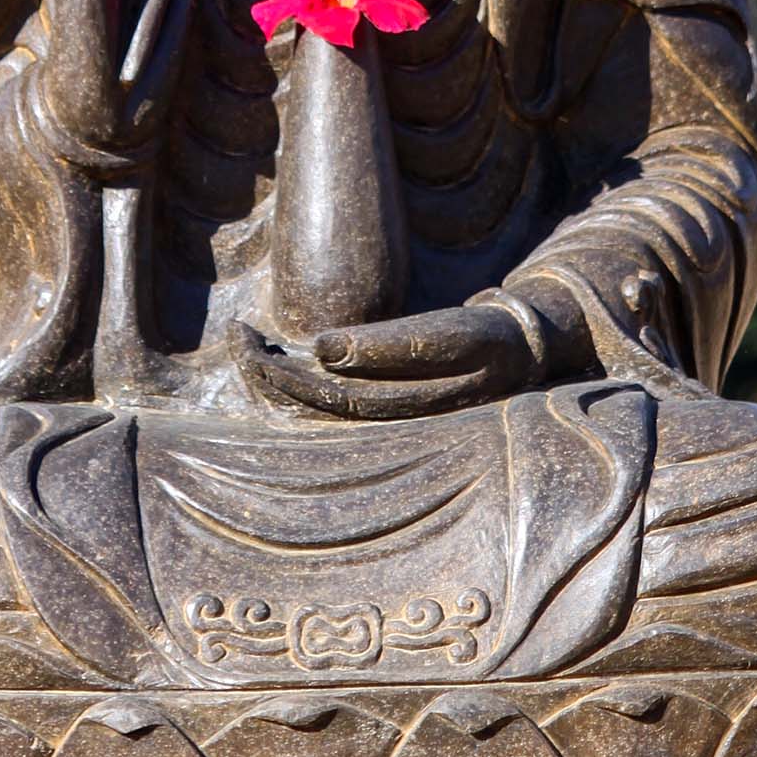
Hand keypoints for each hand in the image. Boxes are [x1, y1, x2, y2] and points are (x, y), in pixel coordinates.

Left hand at [231, 302, 541, 419]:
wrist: (517, 353)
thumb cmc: (485, 338)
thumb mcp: (451, 334)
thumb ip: (390, 346)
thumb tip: (321, 350)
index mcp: (407, 407)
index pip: (333, 398)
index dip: (289, 375)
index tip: (255, 340)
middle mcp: (392, 422)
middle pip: (317, 407)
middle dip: (273, 375)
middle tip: (239, 335)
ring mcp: (386, 417)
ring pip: (317, 408)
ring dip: (278, 380)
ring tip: (246, 343)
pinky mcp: (382, 406)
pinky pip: (326, 402)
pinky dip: (295, 383)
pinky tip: (272, 359)